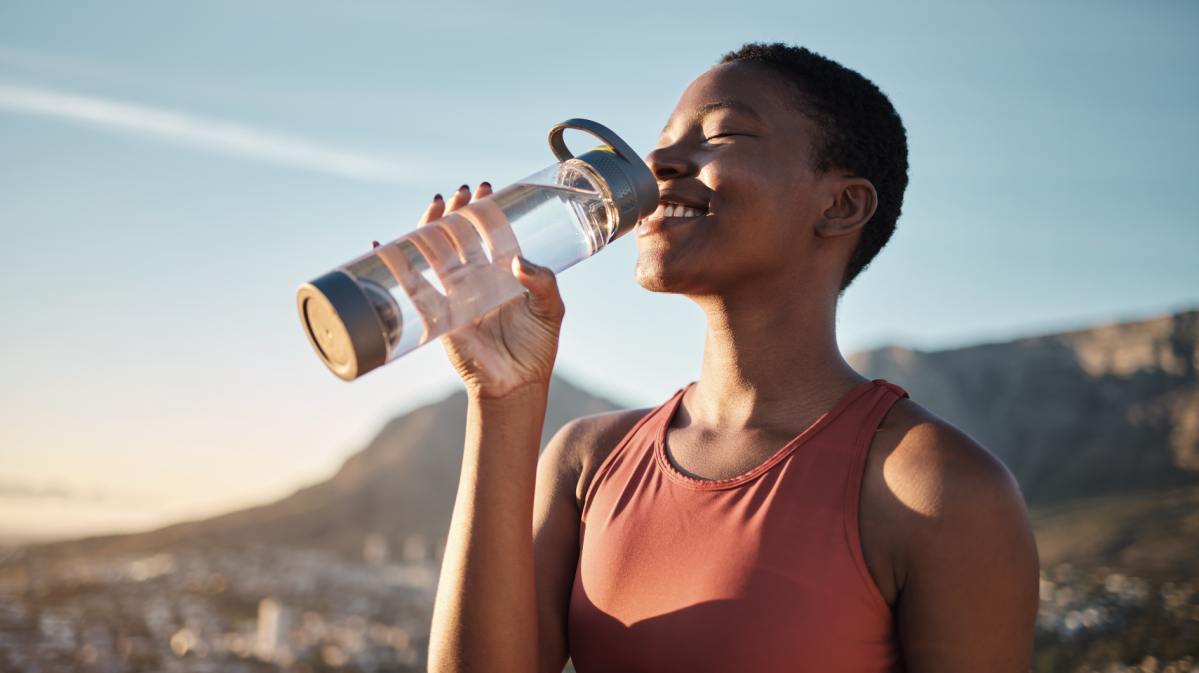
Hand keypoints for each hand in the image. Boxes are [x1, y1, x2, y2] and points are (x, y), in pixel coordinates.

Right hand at [417, 184, 564, 398]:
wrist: (516, 383)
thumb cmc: (537, 346)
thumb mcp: (551, 309)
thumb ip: (543, 283)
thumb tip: (518, 261)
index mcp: (503, 273)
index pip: (491, 233)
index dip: (486, 210)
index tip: (487, 190)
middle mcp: (477, 278)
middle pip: (460, 236)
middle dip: (458, 212)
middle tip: (460, 193)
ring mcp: (455, 293)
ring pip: (437, 253)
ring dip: (431, 227)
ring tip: (435, 205)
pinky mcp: (438, 313)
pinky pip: (414, 287)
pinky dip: (397, 266)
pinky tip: (385, 245)